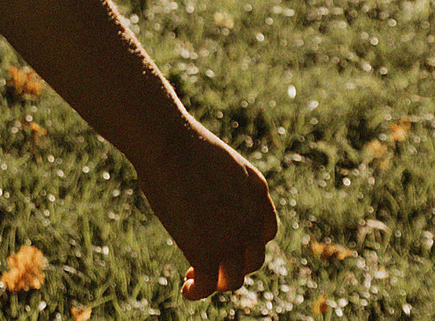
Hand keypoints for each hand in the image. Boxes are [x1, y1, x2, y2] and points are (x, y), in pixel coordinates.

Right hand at [135, 113, 277, 299]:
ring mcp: (232, 239)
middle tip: (208, 263)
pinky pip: (208, 285)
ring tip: (195, 279)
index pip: (264, 232)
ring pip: (234, 279)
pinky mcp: (208, 253)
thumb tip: (202, 199)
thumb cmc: (180, 144)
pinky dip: (198, 292)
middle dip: (232, 265)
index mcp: (256, 192)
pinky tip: (186, 289)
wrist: (169, 143)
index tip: (226, 244)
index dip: (247, 243)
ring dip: (216, 283)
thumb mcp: (215, 163)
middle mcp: (251, 219)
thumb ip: (219, 187)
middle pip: (253, 259)